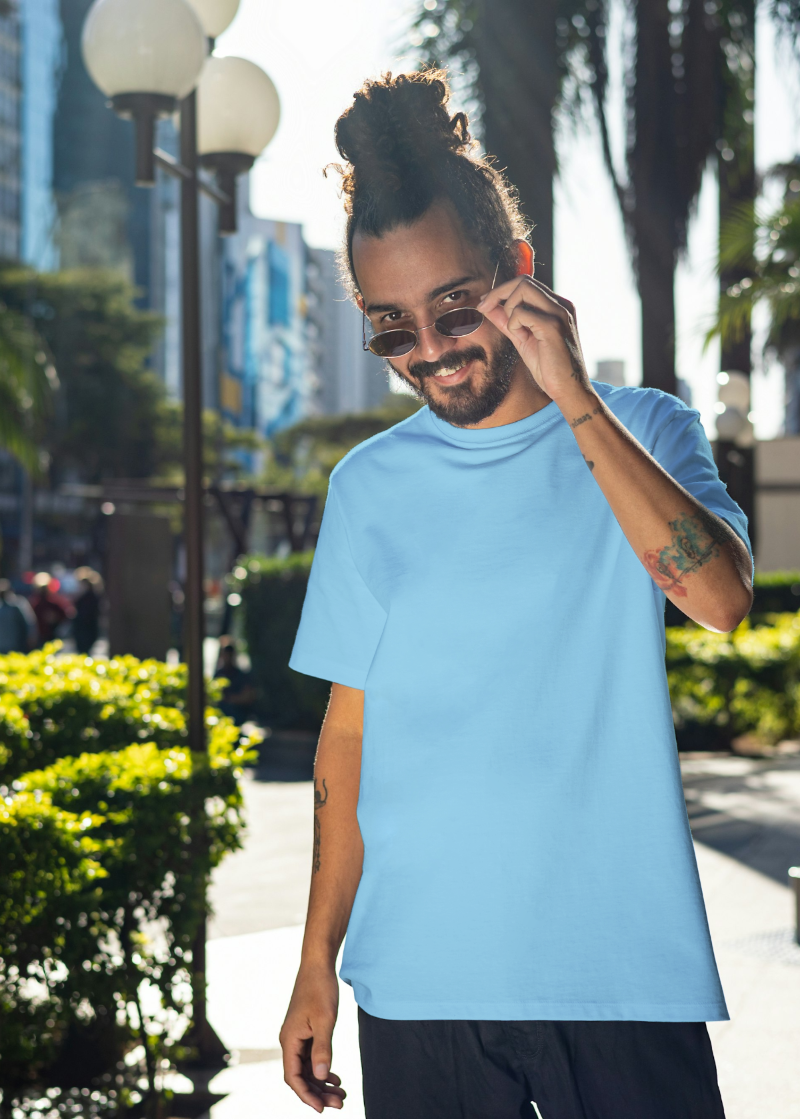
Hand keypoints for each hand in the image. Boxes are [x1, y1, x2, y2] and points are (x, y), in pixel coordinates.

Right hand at [280, 964, 345, 1111]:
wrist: (318, 965)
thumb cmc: (320, 988)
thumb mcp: (325, 1020)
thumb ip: (323, 1049)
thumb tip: (322, 1077)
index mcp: (289, 1040)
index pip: (294, 1077)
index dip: (307, 1095)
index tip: (323, 1109)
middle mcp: (290, 1041)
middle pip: (301, 1076)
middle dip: (318, 1092)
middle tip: (340, 1104)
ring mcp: (297, 1037)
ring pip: (307, 1069)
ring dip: (322, 1083)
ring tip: (341, 1094)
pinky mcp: (305, 1031)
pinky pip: (310, 1058)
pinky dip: (322, 1069)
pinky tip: (335, 1077)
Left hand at [478, 275, 588, 402]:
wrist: (569, 390)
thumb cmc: (549, 368)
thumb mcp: (523, 340)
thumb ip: (507, 322)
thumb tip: (487, 306)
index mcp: (557, 306)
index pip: (526, 283)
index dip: (502, 290)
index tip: (485, 303)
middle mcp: (561, 304)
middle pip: (523, 280)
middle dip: (499, 293)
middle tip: (484, 308)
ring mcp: (559, 313)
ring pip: (523, 289)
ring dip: (508, 309)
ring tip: (515, 332)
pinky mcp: (553, 326)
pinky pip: (522, 312)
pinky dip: (514, 324)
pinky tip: (521, 338)